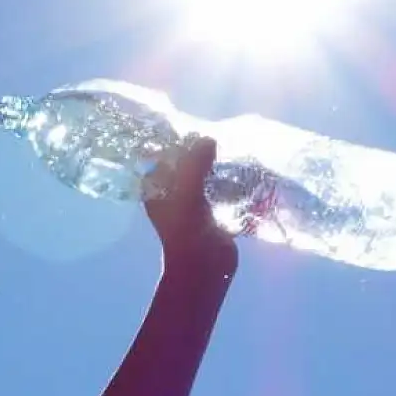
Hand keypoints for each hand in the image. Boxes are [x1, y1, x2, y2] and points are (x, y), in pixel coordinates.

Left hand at [146, 136, 238, 276]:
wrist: (203, 266)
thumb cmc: (187, 228)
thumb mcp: (187, 190)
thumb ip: (195, 162)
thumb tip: (208, 139)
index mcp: (154, 187)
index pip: (162, 155)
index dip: (177, 142)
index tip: (197, 130)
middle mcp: (168, 193)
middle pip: (184, 164)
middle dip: (200, 153)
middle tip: (220, 139)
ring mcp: (189, 203)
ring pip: (202, 176)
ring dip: (215, 167)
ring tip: (232, 152)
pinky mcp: (209, 212)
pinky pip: (216, 190)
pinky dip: (226, 182)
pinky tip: (240, 172)